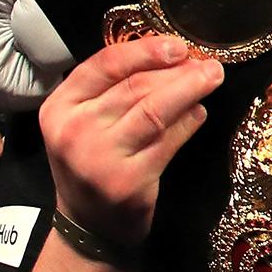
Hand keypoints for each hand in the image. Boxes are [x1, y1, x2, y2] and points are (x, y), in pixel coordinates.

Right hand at [41, 36, 221, 247]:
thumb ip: (114, 90)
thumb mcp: (85, 122)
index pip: (104, 65)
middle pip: (136, 86)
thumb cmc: (91, 162)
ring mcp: (100, 158)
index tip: (178, 45)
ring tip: (212, 78)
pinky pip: (168, 140)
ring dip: (190, 89)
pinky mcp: (128, 180)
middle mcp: (74, 130)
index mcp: (59, 107)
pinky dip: (189, 122)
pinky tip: (199, 112)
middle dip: (178, 70)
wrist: (89, 225)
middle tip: (209, 64)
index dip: (145, 50)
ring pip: (155, 110)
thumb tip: (173, 57)